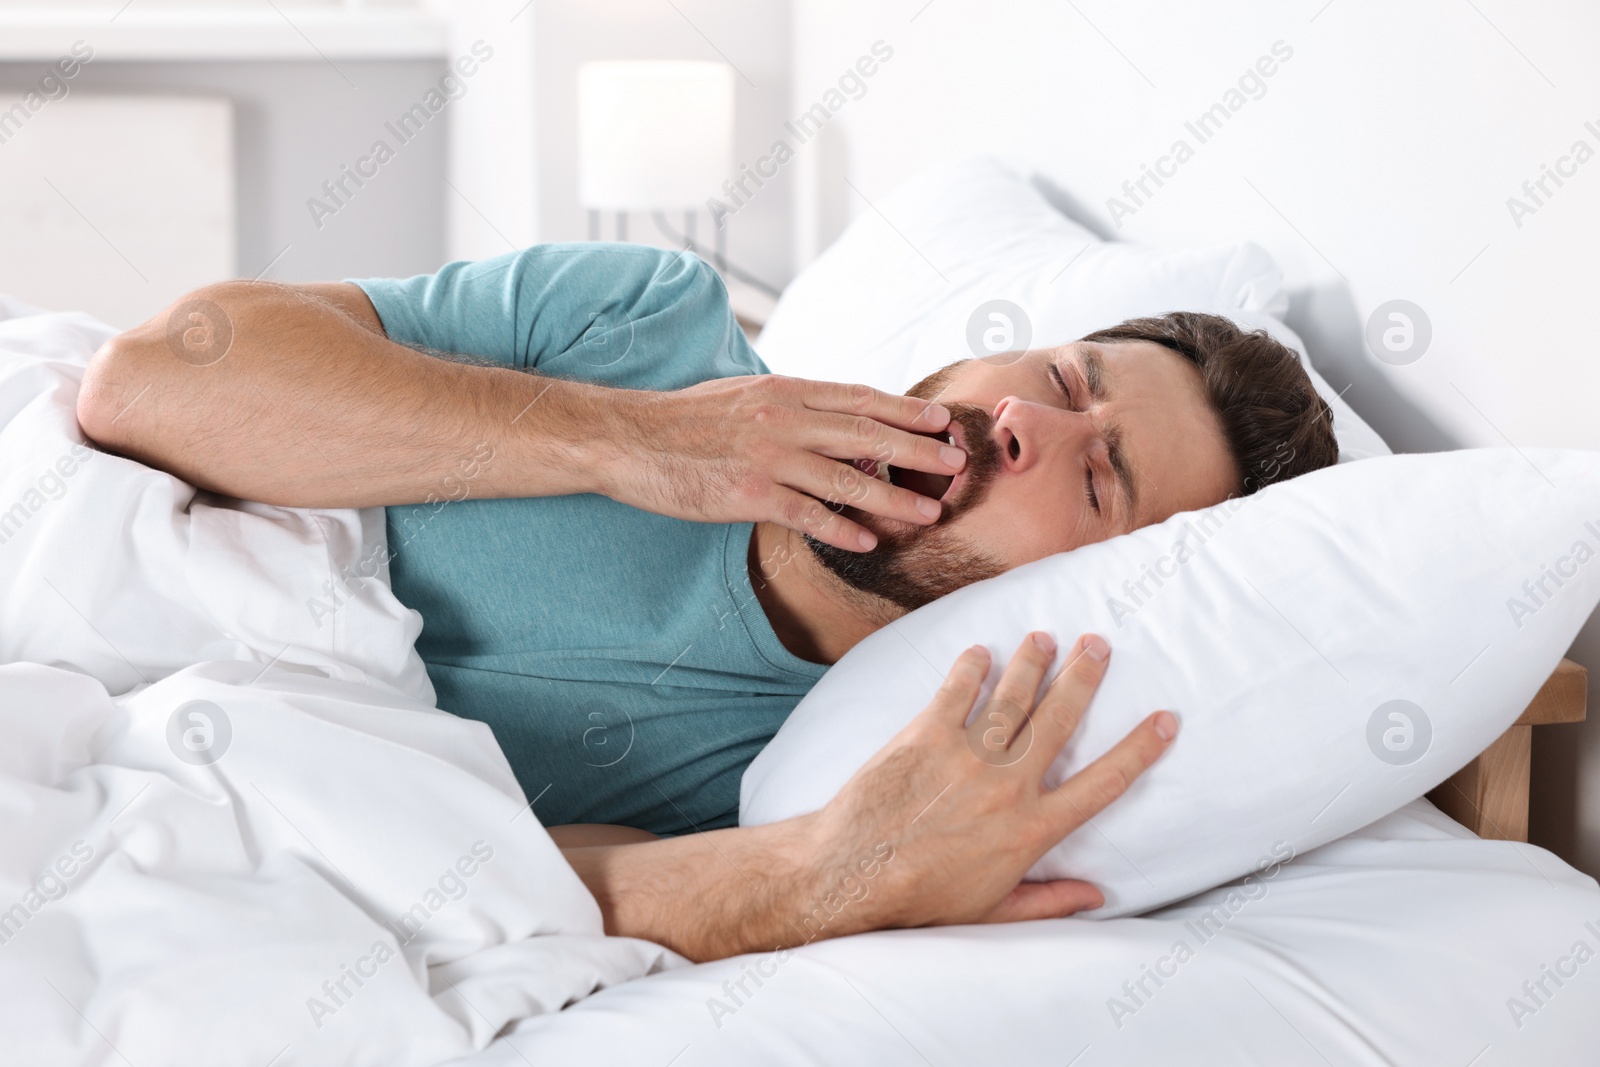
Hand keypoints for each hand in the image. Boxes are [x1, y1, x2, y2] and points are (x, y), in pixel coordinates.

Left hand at [561, 632, 1175, 960]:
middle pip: (1060, 720)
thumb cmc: (921, 899)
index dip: (1139, 749)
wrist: (850, 875)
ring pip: (1013, 698)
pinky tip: (982, 651)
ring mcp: (967, 756)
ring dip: (1033, 663)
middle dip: (1084, 678)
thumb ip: (1048, 900)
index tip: (1166, 719)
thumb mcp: (993, 911)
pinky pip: (957, 691)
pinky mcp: (926, 736)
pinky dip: (971, 668)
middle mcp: (1007, 786)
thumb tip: (1099, 896)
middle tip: (1099, 643)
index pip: (1103, 783)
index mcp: (1031, 830)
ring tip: (1045, 638)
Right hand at [601, 374, 965, 550]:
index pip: (859, 398)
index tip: (940, 421)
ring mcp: (768, 458)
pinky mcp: (748, 494)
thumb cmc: (685, 419)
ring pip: (846, 477)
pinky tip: (869, 541)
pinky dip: (842, 529)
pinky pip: (807, 514)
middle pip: (866, 434)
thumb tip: (833, 414)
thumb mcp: (743, 395)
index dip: (905, 411)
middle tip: (957, 463)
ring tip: (929, 511)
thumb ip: (790, 404)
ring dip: (894, 497)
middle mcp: (784, 420)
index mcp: (785, 391)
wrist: (629, 438)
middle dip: (918, 450)